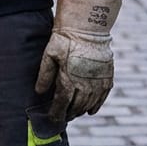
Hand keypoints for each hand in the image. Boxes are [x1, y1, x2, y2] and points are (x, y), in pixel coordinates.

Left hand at [34, 0, 121, 123]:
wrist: (87, 26)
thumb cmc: (65, 39)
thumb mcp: (49, 54)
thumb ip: (44, 75)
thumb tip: (39, 92)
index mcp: (69, 80)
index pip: (62, 104)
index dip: (57, 114)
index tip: (53, 119)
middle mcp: (85, 84)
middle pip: (76, 107)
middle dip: (69, 114)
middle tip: (63, 117)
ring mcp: (98, 81)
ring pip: (90, 104)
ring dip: (81, 111)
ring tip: (75, 113)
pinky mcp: (107, 76)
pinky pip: (103, 96)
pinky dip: (97, 105)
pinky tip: (91, 110)